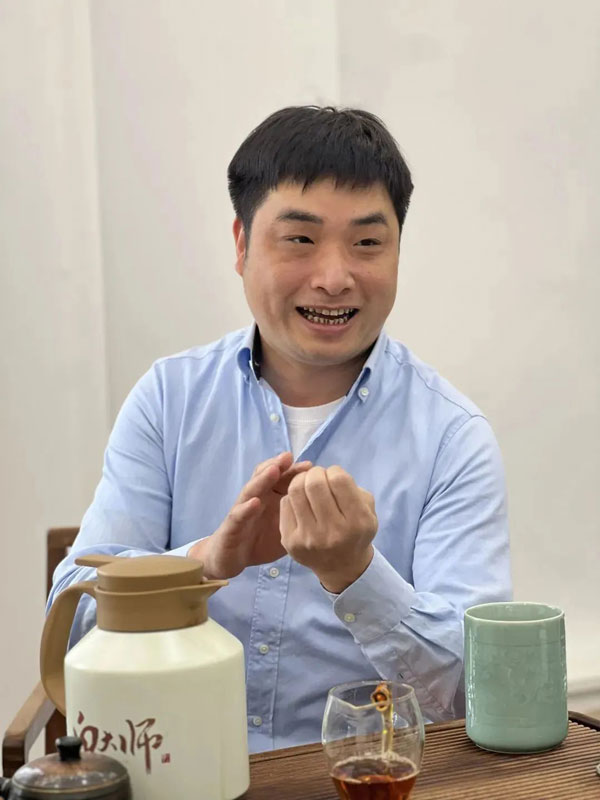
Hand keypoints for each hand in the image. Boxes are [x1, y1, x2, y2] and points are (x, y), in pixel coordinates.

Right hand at [188, 452, 310, 578]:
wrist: (232, 558)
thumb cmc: (261, 541)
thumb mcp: (286, 527)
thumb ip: (301, 515)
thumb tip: (326, 508)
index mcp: (270, 498)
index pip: (281, 478)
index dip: (294, 471)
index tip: (310, 465)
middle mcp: (255, 498)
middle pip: (265, 477)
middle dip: (277, 465)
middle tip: (289, 457)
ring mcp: (242, 509)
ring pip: (251, 490)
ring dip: (262, 479)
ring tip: (273, 470)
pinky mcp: (231, 525)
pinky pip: (239, 515)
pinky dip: (246, 508)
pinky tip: (255, 502)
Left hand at [280, 465, 377, 592]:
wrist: (342, 567)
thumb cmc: (356, 531)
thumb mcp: (368, 511)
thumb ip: (354, 489)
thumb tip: (327, 473)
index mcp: (357, 522)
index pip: (339, 480)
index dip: (335, 471)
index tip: (335, 476)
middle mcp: (333, 532)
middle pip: (314, 484)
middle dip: (316, 473)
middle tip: (318, 477)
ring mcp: (309, 538)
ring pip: (295, 491)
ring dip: (301, 480)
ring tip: (307, 484)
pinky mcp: (291, 541)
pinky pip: (285, 504)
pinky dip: (292, 497)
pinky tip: (300, 502)